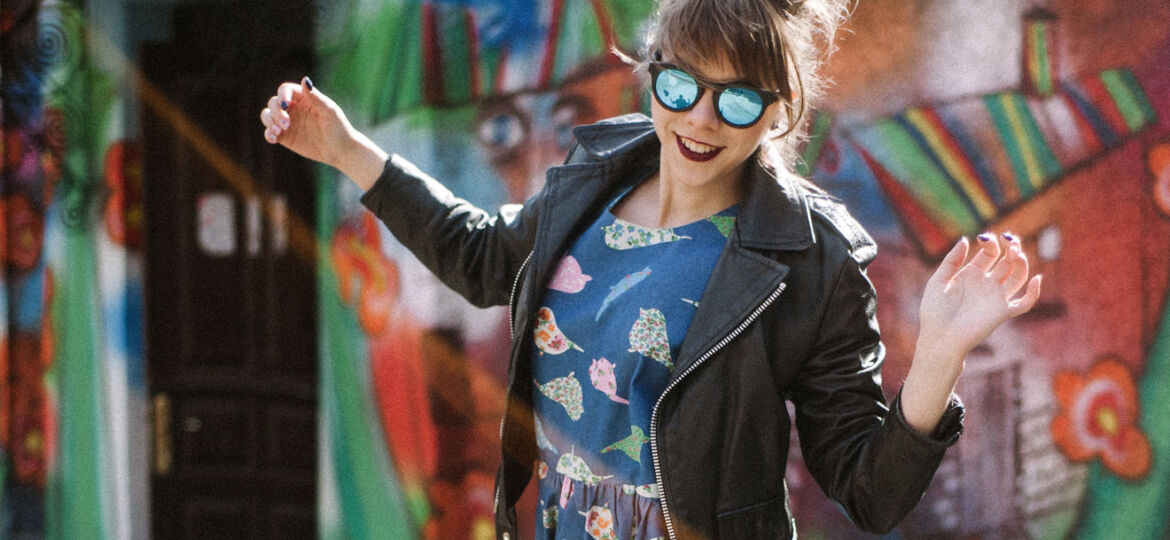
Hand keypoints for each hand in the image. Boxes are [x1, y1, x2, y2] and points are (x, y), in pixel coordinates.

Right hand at [259, 77, 387, 189]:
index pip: (285, 90)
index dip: (282, 95)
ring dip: (269, 121)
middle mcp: (293, 108)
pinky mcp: (285, 137)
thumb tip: (305, 80)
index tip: (285, 104)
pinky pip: (269, 132)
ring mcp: (288, 122)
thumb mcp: (329, 111)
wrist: (340, 150)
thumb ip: (315, 97)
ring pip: (267, 115)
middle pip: (273, 103)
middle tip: (286, 124)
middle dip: (275, 111)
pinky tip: (274, 138)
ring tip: (278, 131)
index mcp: (303, 98)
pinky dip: (268, 134)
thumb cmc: (338, 127)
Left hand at [899, 232, 1041, 434]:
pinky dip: (1034, 292)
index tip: (985, 238)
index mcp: (971, 275)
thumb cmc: (934, 312)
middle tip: (1009, 238)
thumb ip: (951, 260)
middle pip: (1007, 262)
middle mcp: (986, 284)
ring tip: (1016, 252)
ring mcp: (996, 297)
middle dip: (1011, 247)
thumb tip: (966, 239)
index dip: (991, 243)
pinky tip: (1036, 279)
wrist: (939, 337)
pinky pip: (1024, 302)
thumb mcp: (938, 281)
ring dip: (1021, 263)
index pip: (990, 254)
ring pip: (1018, 276)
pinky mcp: (1003, 312)